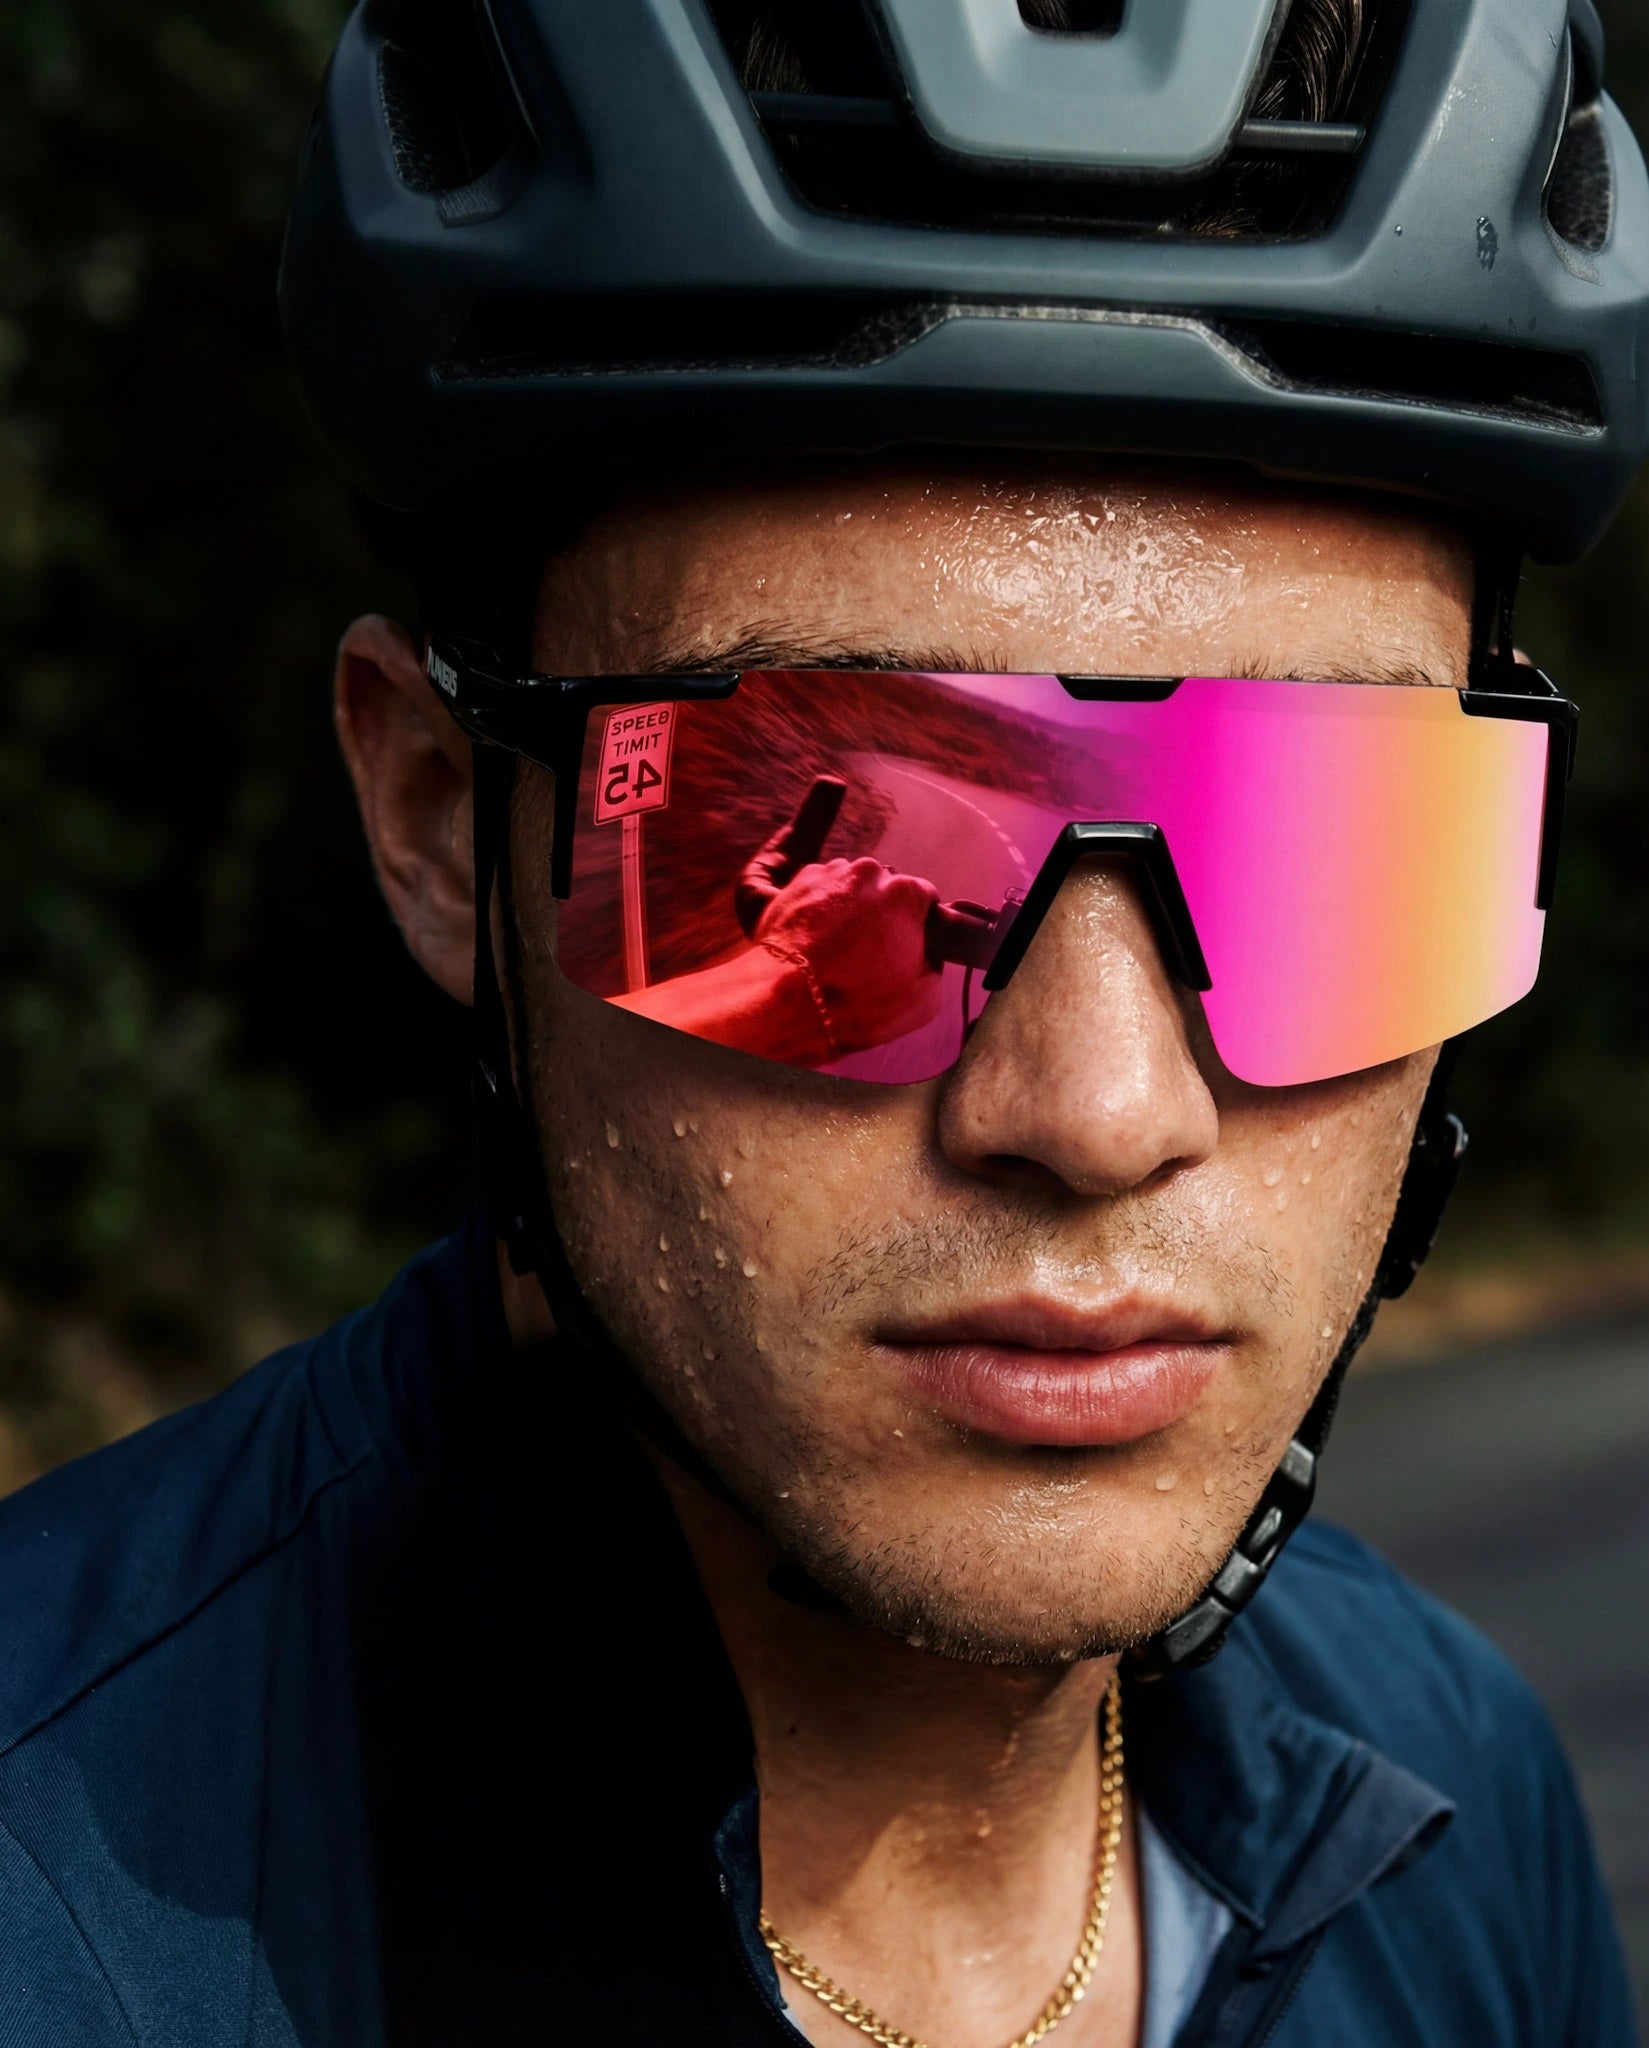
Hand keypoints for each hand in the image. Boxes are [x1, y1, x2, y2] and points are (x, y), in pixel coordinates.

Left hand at [756, 858, 943, 1053]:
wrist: (788, 1001)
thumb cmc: (858, 1001)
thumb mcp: (923, 1000)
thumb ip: (935, 967)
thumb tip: (926, 958)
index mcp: (906, 894)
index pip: (925, 899)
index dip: (918, 924)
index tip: (907, 945)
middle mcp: (870, 873)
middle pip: (886, 889)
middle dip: (882, 914)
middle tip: (869, 951)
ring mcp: (830, 874)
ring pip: (851, 888)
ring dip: (850, 909)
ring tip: (836, 947)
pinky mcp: (797, 883)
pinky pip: (819, 892)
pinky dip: (820, 910)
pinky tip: (815, 940)